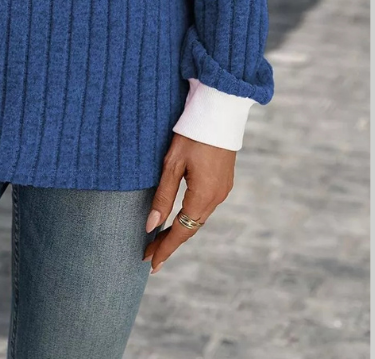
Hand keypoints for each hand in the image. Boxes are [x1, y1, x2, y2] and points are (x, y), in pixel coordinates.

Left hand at [142, 133, 234, 272]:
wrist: (220, 111)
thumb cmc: (192, 134)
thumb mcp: (172, 164)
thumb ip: (162, 196)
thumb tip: (150, 226)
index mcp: (203, 197)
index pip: (181, 232)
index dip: (165, 248)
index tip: (150, 264)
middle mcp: (217, 197)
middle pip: (190, 228)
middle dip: (170, 242)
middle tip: (150, 255)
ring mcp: (223, 189)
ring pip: (198, 218)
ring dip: (180, 230)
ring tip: (160, 240)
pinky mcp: (223, 181)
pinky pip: (205, 206)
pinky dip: (190, 217)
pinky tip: (180, 218)